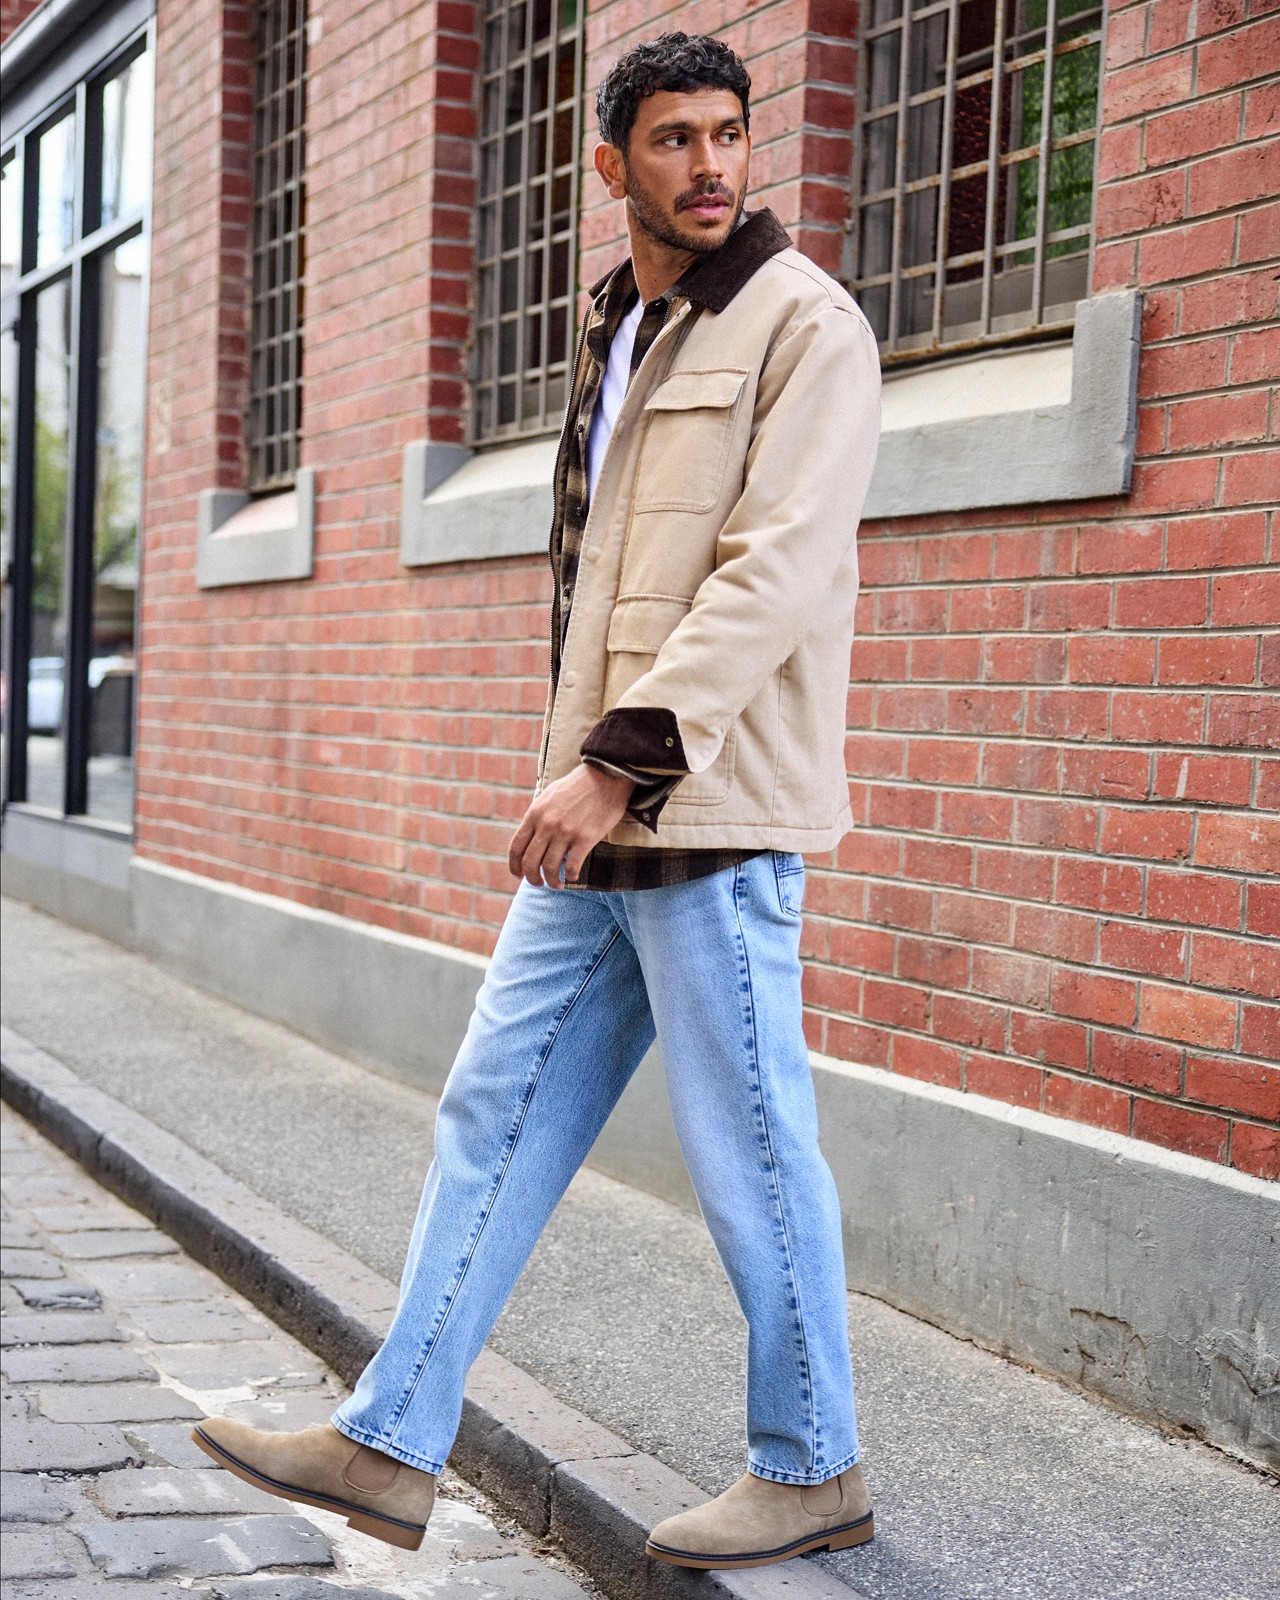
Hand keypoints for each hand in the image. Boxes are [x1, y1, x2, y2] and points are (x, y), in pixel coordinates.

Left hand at [508, 764, 634, 886]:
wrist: (606, 776)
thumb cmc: (578, 786)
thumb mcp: (549, 796)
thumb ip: (538, 816)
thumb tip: (531, 836)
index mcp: (535, 814)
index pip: (516, 847)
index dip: (515, 865)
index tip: (519, 875)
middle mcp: (547, 825)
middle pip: (530, 862)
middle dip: (532, 878)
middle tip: (539, 883)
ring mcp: (566, 832)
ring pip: (550, 867)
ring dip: (552, 881)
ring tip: (558, 885)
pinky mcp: (585, 838)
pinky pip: (573, 866)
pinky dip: (571, 876)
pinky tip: (573, 877)